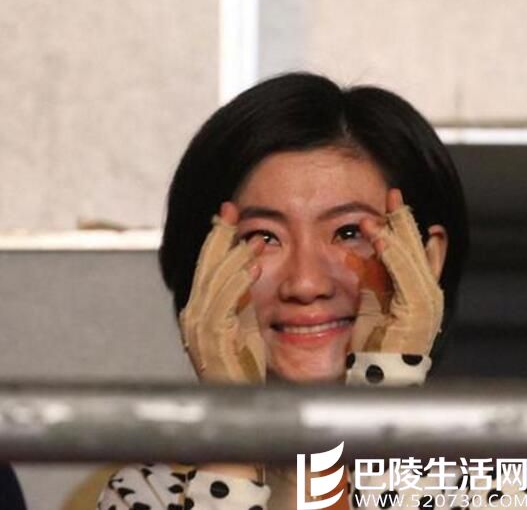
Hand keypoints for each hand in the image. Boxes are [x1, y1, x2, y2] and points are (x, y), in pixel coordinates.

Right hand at [179, 202, 264, 382]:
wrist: (238, 405)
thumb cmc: (242, 364)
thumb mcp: (241, 322)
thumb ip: (241, 295)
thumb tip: (249, 263)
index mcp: (199, 308)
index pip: (206, 264)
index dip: (216, 236)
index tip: (227, 211)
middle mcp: (194, 315)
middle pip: (205, 266)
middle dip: (219, 236)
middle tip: (231, 209)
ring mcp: (201, 329)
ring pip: (214, 282)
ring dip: (233, 257)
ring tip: (251, 237)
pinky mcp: (214, 342)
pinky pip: (226, 306)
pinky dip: (238, 284)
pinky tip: (252, 268)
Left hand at [349, 189, 442, 354]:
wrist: (379, 379)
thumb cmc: (373, 344)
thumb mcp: (372, 303)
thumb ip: (372, 278)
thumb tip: (356, 252)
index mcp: (417, 292)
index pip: (418, 252)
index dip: (409, 227)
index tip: (398, 206)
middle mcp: (426, 295)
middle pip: (418, 248)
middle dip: (405, 220)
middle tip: (393, 193)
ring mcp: (425, 303)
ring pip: (412, 257)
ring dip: (395, 233)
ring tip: (382, 211)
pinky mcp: (416, 312)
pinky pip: (404, 276)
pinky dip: (393, 256)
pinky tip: (380, 238)